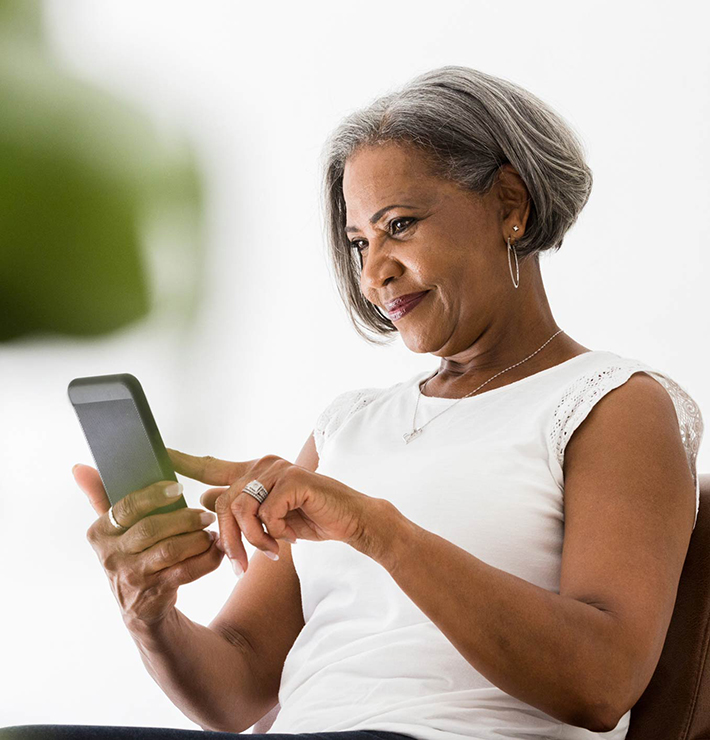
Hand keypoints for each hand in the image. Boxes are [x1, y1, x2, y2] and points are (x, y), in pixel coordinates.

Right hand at [73, 463, 223, 626]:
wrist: (139, 608)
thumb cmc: (130, 556)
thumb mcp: (112, 531)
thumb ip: (99, 497)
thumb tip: (79, 467)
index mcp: (100, 533)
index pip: (125, 508)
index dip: (153, 496)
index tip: (177, 486)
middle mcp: (112, 556)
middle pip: (151, 529)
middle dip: (183, 518)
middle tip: (206, 513)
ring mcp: (133, 577)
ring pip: (170, 550)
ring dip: (197, 537)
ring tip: (211, 531)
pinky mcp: (155, 593)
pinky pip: (186, 571)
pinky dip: (207, 558)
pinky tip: (216, 548)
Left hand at [166, 449, 378, 574]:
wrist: (350, 520)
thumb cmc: (310, 518)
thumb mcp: (269, 518)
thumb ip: (240, 508)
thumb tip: (202, 499)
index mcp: (254, 472)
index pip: (211, 465)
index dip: (184, 461)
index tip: (159, 453)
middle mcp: (263, 465)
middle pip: (223, 502)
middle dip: (227, 540)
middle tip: (238, 567)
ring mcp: (279, 470)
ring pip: (242, 509)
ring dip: (252, 540)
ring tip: (268, 552)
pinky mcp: (293, 480)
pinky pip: (267, 513)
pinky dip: (275, 533)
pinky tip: (289, 538)